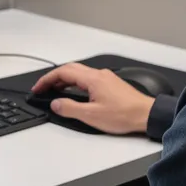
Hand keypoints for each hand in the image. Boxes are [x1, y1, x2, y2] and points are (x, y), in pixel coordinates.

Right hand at [31, 63, 155, 134]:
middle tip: (43, 88)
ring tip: (55, 92)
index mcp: (92, 79)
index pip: (63, 72)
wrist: (146, 115)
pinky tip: (75, 94)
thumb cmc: (124, 115)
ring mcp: (106, 78)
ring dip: (65, 81)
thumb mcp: (91, 115)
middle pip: (70, 69)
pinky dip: (76, 84)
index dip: (47, 79)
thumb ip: (70, 108)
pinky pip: (88, 79)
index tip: (38, 88)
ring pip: (79, 74)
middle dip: (54, 78)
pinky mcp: (111, 84)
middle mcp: (99, 75)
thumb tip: (56, 103)